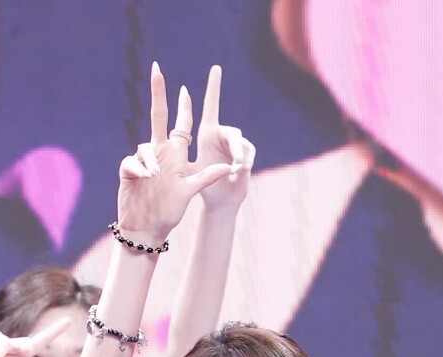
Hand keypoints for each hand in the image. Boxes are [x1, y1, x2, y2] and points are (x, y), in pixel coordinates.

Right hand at [116, 63, 232, 242]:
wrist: (147, 227)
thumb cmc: (170, 212)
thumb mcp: (190, 192)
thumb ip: (207, 177)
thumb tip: (230, 167)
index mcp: (177, 155)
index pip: (181, 125)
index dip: (183, 107)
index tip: (185, 89)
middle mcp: (160, 153)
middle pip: (158, 116)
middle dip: (158, 93)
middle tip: (157, 68)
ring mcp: (144, 160)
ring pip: (145, 145)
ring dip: (151, 159)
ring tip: (154, 177)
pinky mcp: (128, 169)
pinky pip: (133, 161)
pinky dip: (139, 168)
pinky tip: (144, 180)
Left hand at [193, 65, 255, 210]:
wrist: (219, 203)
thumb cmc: (203, 188)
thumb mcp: (193, 174)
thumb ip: (194, 164)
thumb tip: (200, 158)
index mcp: (206, 134)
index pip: (211, 106)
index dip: (214, 87)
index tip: (216, 68)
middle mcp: (222, 135)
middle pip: (232, 133)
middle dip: (235, 148)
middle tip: (237, 164)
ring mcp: (236, 144)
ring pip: (242, 145)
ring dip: (239, 160)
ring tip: (235, 173)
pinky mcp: (247, 154)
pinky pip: (249, 154)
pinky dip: (244, 165)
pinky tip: (237, 175)